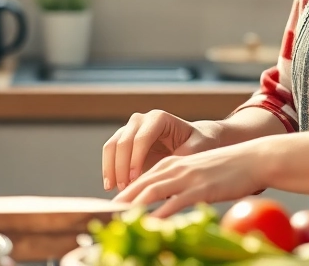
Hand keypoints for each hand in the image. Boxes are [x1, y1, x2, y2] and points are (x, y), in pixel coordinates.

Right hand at [102, 110, 222, 191]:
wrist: (195, 139)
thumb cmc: (199, 142)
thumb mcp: (198, 147)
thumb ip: (184, 156)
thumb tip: (168, 172)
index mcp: (159, 118)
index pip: (141, 138)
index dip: (135, 159)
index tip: (136, 180)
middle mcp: (141, 120)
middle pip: (122, 142)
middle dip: (121, 167)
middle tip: (125, 190)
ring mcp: (130, 129)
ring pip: (112, 146)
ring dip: (111, 169)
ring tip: (117, 190)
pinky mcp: (124, 141)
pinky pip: (110, 153)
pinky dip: (109, 169)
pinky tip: (112, 186)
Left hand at [113, 140, 271, 216]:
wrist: (253, 159)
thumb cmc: (228, 169)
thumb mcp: (199, 172)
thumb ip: (181, 183)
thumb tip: (167, 202)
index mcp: (174, 163)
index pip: (142, 178)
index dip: (126, 193)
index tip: (111, 208)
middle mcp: (176, 168)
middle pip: (141, 185)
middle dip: (122, 201)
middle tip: (105, 217)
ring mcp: (187, 177)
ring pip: (153, 192)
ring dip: (133, 207)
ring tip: (118, 220)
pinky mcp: (201, 189)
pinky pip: (175, 203)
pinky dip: (160, 214)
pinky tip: (150, 224)